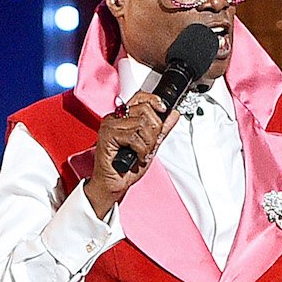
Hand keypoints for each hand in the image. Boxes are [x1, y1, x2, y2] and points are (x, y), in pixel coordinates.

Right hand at [84, 93, 177, 215]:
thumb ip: (161, 129)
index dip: (155, 101)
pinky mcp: (108, 135)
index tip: (163, 109)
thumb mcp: (150, 145)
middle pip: (145, 111)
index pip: (141, 97)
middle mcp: (115, 118)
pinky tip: (137, 156)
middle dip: (154, 131)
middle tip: (149, 146)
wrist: (114, 183)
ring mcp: (110, 125)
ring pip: (142, 124)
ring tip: (142, 153)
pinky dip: (141, 150)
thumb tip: (173, 114)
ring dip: (148, 144)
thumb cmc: (126, 167)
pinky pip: (134, 137)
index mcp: (123, 117)